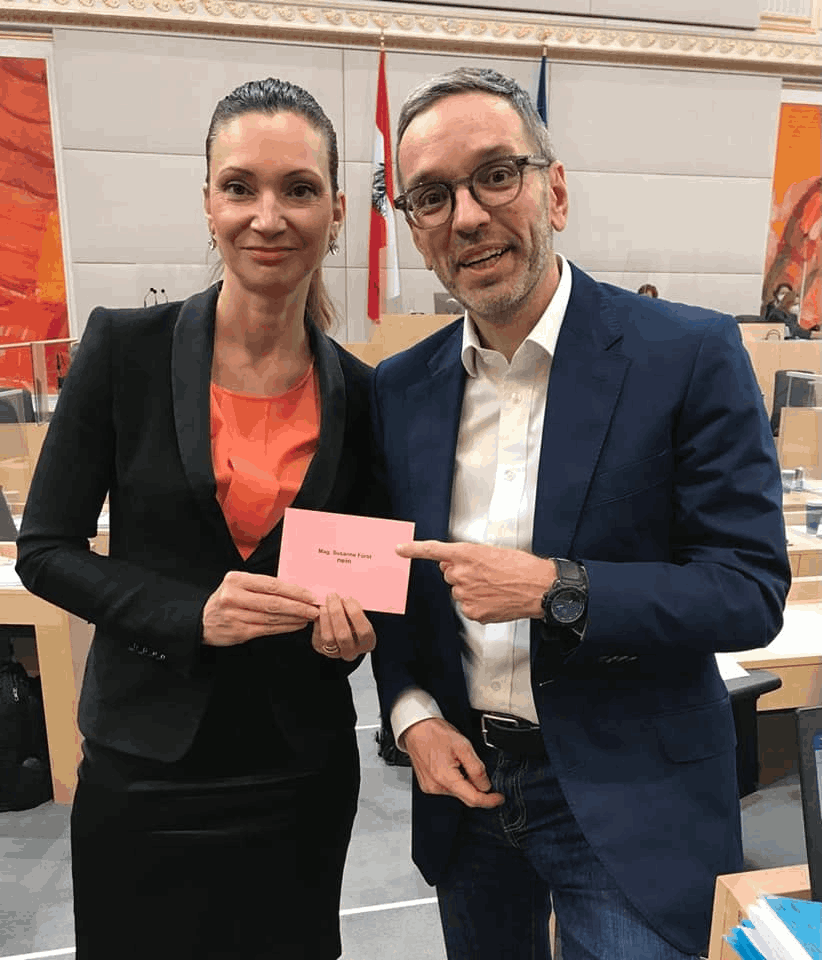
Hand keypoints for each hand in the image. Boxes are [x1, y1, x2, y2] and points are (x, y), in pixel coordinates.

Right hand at [202, 570, 318, 646]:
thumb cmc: (227, 600)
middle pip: (274, 602)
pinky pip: (267, 629)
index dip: (294, 591)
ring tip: (309, 616)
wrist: (201, 621)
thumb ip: (262, 586)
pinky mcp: (238, 631)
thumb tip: (296, 589)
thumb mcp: (239, 585)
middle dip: (298, 606)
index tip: (310, 595)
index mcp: (236, 580)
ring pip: (272, 617)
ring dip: (295, 617)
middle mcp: (234, 597)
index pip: (272, 585)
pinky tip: (296, 625)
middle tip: (315, 608)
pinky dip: (285, 627)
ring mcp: (235, 615)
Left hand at [311, 594, 376, 661]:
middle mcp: (352, 651)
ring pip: (329, 637)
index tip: (348, 598)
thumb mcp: (360, 613)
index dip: (356, 614)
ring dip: (326, 617)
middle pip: (344, 636)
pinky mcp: (322, 648)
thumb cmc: (354, 617)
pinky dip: (319, 620)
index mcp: (368, 642)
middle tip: (333, 596)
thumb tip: (346, 595)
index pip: (364, 631)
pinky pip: (318, 635)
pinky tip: (320, 608)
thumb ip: (356, 608)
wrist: (342, 626)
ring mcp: (336, 652)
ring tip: (324, 602)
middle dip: (337, 613)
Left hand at [396, 540, 555, 623]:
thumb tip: (452, 563)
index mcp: (466, 554)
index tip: (400, 549)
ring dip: (472, 589)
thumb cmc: (521, 567)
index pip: (433, 551)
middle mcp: (462, 573)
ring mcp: (465, 594)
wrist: (539, 587)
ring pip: (459, 591)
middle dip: (462, 573)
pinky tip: (494, 599)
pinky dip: (478, 604)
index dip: (413, 550)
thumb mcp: (491, 552)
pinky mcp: (472, 612)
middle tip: (485, 574)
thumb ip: (467, 557)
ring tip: (495, 586)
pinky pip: (467, 607)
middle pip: (449, 574)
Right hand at [402, 718, 504, 808]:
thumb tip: (485, 785)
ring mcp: (430, 787)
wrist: (415, 727)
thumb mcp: (463, 745)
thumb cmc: (434, 732)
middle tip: (483, 774)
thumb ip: (476, 768)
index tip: (499, 798)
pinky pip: (447, 788)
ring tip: (461, 762)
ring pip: (457, 792)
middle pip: (465, 797)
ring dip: (466, 783)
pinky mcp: (427, 785)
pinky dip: (456, 781)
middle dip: (478, 789)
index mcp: (445, 778)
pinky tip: (453, 766)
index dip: (490, 800)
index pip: (473, 799)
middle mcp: (435, 787)